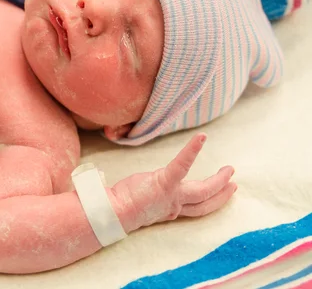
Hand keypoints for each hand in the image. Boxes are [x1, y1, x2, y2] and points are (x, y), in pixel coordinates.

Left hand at [110, 133, 236, 232]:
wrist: (114, 212)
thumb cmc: (121, 206)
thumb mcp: (144, 202)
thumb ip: (154, 196)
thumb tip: (152, 185)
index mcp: (169, 210)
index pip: (195, 209)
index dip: (211, 202)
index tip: (221, 195)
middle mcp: (174, 206)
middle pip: (205, 202)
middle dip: (221, 194)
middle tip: (234, 184)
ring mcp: (172, 196)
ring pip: (203, 190)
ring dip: (218, 180)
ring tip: (229, 169)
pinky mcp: (165, 183)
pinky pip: (183, 165)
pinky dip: (192, 150)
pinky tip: (202, 138)